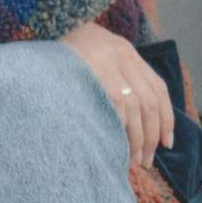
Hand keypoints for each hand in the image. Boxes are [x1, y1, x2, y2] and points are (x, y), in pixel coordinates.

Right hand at [58, 20, 173, 171]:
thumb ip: (115, 77)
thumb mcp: (94, 57)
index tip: (166, 143)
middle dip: (151, 135)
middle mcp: (121, 54)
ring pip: (135, 107)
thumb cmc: (63, 57)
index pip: (158, 88)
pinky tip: (117, 145)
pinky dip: (119, 128)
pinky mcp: (92, 73)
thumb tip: (133, 121)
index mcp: (125, 51)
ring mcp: (106, 63)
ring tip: (132, 160)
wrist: (35, 42)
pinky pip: (115, 106)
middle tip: (146, 160)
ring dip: (136, 138)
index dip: (167, 119)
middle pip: (149, 102)